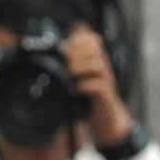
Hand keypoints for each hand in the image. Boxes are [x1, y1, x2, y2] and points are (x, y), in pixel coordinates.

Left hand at [62, 25, 133, 146]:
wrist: (107, 120)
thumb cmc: (89, 98)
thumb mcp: (78, 79)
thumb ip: (70, 65)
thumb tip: (53, 52)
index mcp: (95, 61)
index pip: (91, 39)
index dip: (78, 39)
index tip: (64, 47)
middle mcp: (103, 69)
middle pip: (94, 48)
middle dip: (77, 51)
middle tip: (65, 60)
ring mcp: (107, 82)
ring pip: (98, 65)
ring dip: (81, 67)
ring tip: (70, 74)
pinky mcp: (107, 97)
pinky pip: (99, 86)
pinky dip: (86, 85)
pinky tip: (76, 89)